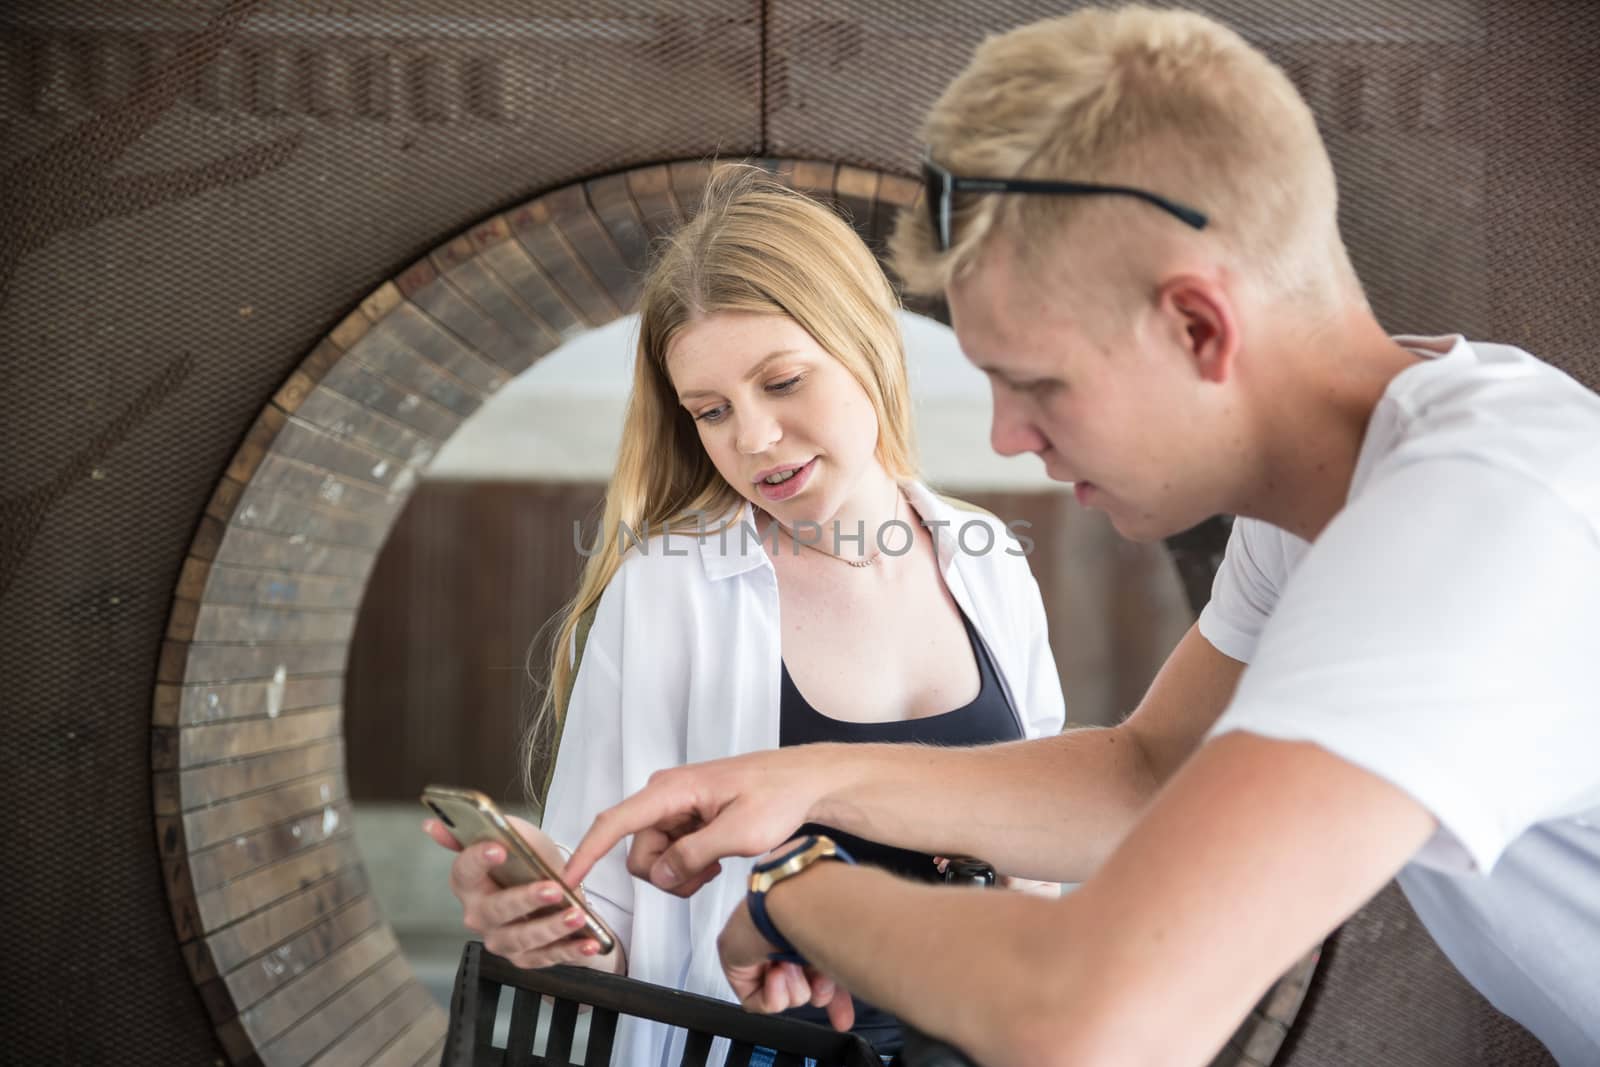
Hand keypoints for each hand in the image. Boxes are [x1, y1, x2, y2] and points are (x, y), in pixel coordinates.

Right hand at [423, 815, 619, 971]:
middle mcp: (478, 914)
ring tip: (577, 915)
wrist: (552, 887)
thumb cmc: (527, 860)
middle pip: (496, 910)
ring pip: (522, 939)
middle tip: (553, 889)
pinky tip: (590, 943)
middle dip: (525, 900)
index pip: (465, 870)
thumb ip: (485, 827)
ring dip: (552, 928)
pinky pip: (547, 958)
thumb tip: (432, 825)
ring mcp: (500, 940)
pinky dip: (571, 952)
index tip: (498, 848)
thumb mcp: (515, 836)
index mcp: (468, 882)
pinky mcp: (525, 958)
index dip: (479, 859)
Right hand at [565, 746, 841, 894]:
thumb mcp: (739, 832)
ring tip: (716, 865)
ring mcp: (675, 808)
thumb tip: (660, 875)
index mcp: (671, 790)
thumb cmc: (778, 796)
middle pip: (638, 854)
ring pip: (655, 859)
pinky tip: (716, 859)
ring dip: (680, 874)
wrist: (805, 784)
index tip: (566, 879)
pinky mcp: (686, 819)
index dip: (586, 852)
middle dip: (665, 876)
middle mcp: (665, 796)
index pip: (614, 822)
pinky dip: (689, 866)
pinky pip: (671, 854)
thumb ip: (693, 855)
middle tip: (706, 874)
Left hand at [718, 899, 854, 1030]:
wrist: (784, 906)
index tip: (842, 1020)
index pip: (822, 976)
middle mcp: (786, 948)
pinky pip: (762, 1004)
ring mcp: (763, 960)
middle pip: (806, 992)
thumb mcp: (836, 953)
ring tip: (791, 960)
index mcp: (808, 938)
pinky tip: (775, 971)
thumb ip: (843, 981)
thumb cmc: (811, 915)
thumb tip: (847, 1014)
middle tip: (818, 977)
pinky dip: (773, 992)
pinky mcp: (741, 973)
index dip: (834, 1000)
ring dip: (794, 984)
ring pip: (787, 999)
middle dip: (817, 991)